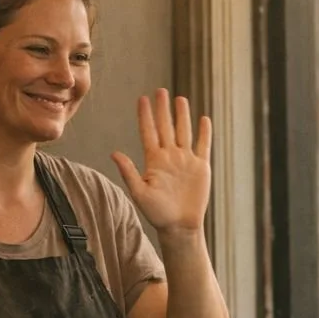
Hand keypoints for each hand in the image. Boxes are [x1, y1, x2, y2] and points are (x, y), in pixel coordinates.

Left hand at [112, 89, 211, 233]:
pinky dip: (204, 132)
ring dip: (182, 116)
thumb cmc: (157, 213)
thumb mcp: (139, 193)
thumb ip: (128, 172)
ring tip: (180, 99)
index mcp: (154, 161)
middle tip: (160, 90)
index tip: (142, 99)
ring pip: (184, 132)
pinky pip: (203, 145)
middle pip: (166, 127)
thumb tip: (114, 153)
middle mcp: (169, 157)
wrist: (179, 226)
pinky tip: (203, 119)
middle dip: (163, 109)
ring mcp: (186, 160)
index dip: (145, 116)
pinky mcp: (201, 167)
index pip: (149, 132)